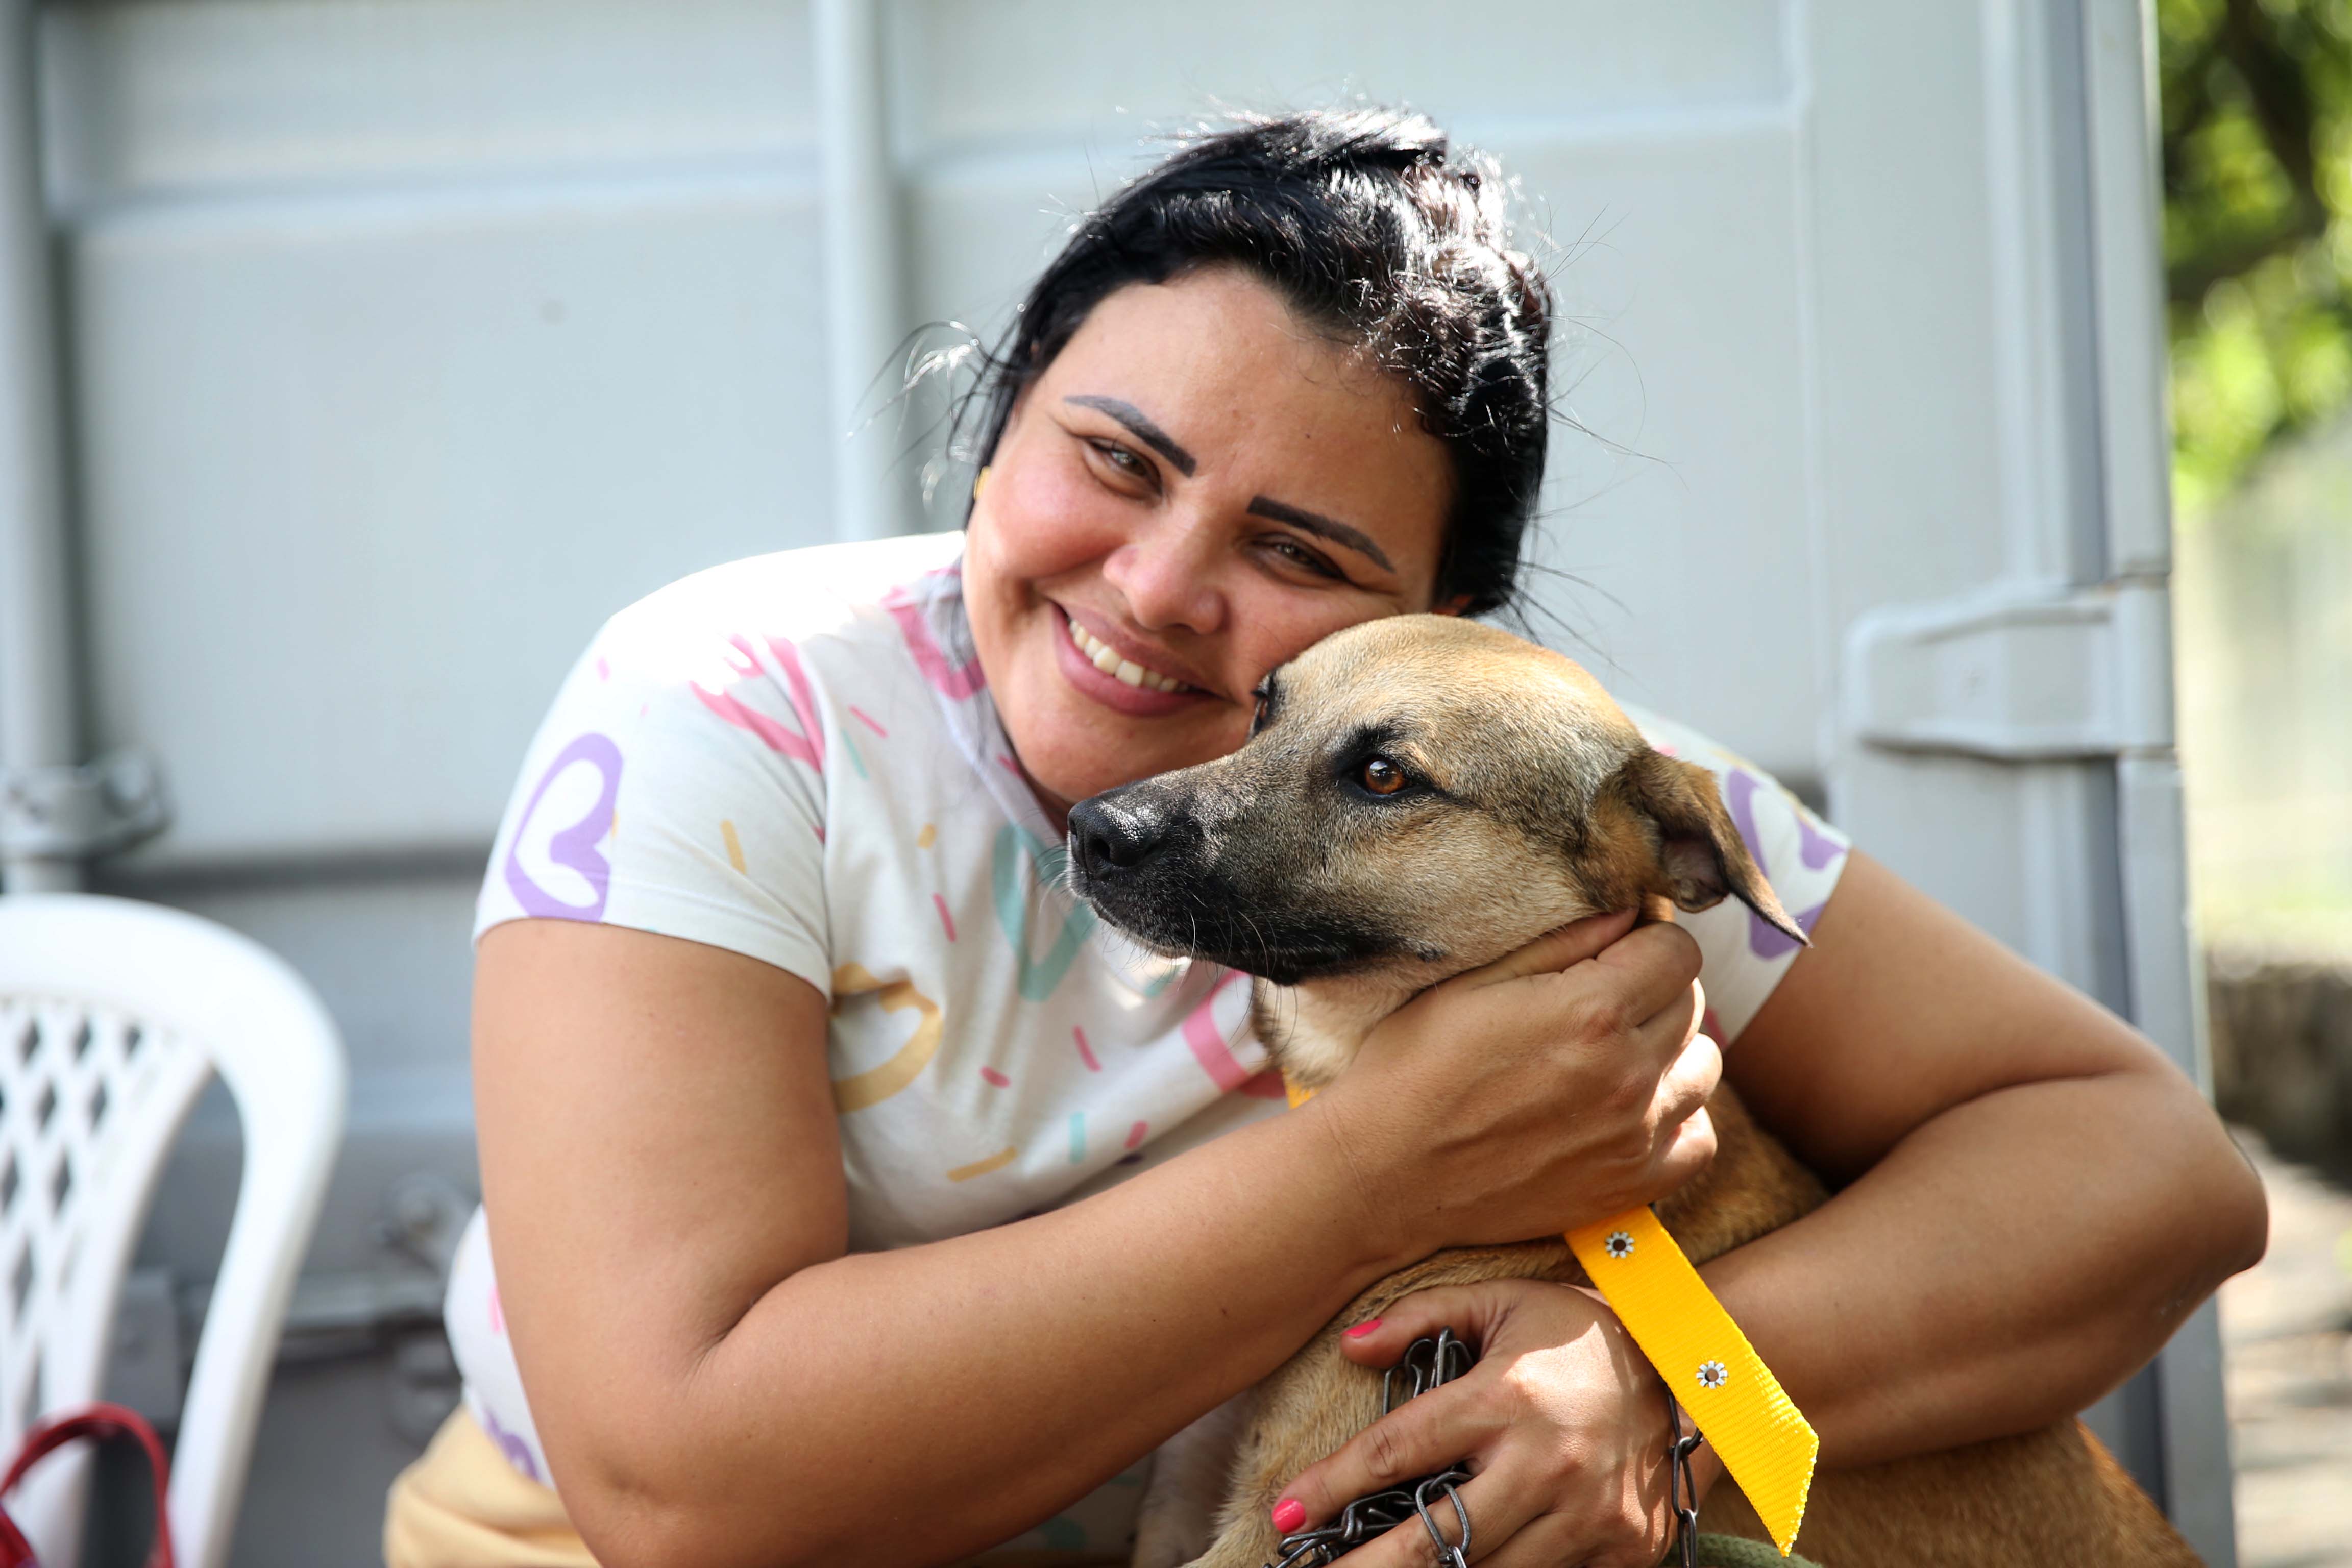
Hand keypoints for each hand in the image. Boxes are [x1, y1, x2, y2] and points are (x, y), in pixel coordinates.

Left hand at [1272, 1280, 1721, 1566]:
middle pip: (1437, 1539)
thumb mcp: (1502, 1301)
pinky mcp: (1624, 1551)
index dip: (1335, 1485)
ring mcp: (1590, 1517)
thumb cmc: (1580, 1331)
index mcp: (1508, 1398)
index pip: (1401, 1452)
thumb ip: (1421, 1317)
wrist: (1696, 1370)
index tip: (1286, 1510)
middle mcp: (1548, 1464)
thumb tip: (1348, 1347)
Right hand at [1308, 911, 1718, 1253]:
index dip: (1648, 938)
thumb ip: (1560, 942)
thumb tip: (1628, 911)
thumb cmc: (1413, 1068)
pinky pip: (1699, 1140)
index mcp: (1592, 1012)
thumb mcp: (1471, 982)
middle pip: (1690, 1003)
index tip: (1615, 947)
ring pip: (1704, 1069)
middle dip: (1654, 989)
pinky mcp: (1630, 1186)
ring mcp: (1634, 1137)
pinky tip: (1633, 1109)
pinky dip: (1678, 1119)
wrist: (1384, 1176)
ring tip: (1616, 1054)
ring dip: (1671, 1052)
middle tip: (1600, 998)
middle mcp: (1627, 1075)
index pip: (1677, 950)